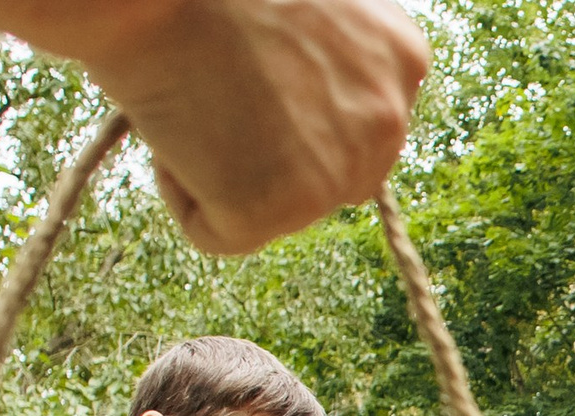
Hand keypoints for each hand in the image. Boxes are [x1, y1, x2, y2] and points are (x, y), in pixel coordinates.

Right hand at [7, 0, 428, 254]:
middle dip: (272, 146)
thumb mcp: (305, 5)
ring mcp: (341, 170)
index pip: (356, 119)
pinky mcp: (282, 207)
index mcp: (401, 57)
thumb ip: (328, 58)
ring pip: (280, 206)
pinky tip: (174, 128)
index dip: (288, 99)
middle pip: (329, 171)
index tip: (247, 61)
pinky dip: (181, 193)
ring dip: (226, 166)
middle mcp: (390, 119)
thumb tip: (302, 113)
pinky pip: (221, 233)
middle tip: (217, 86)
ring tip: (196, 95)